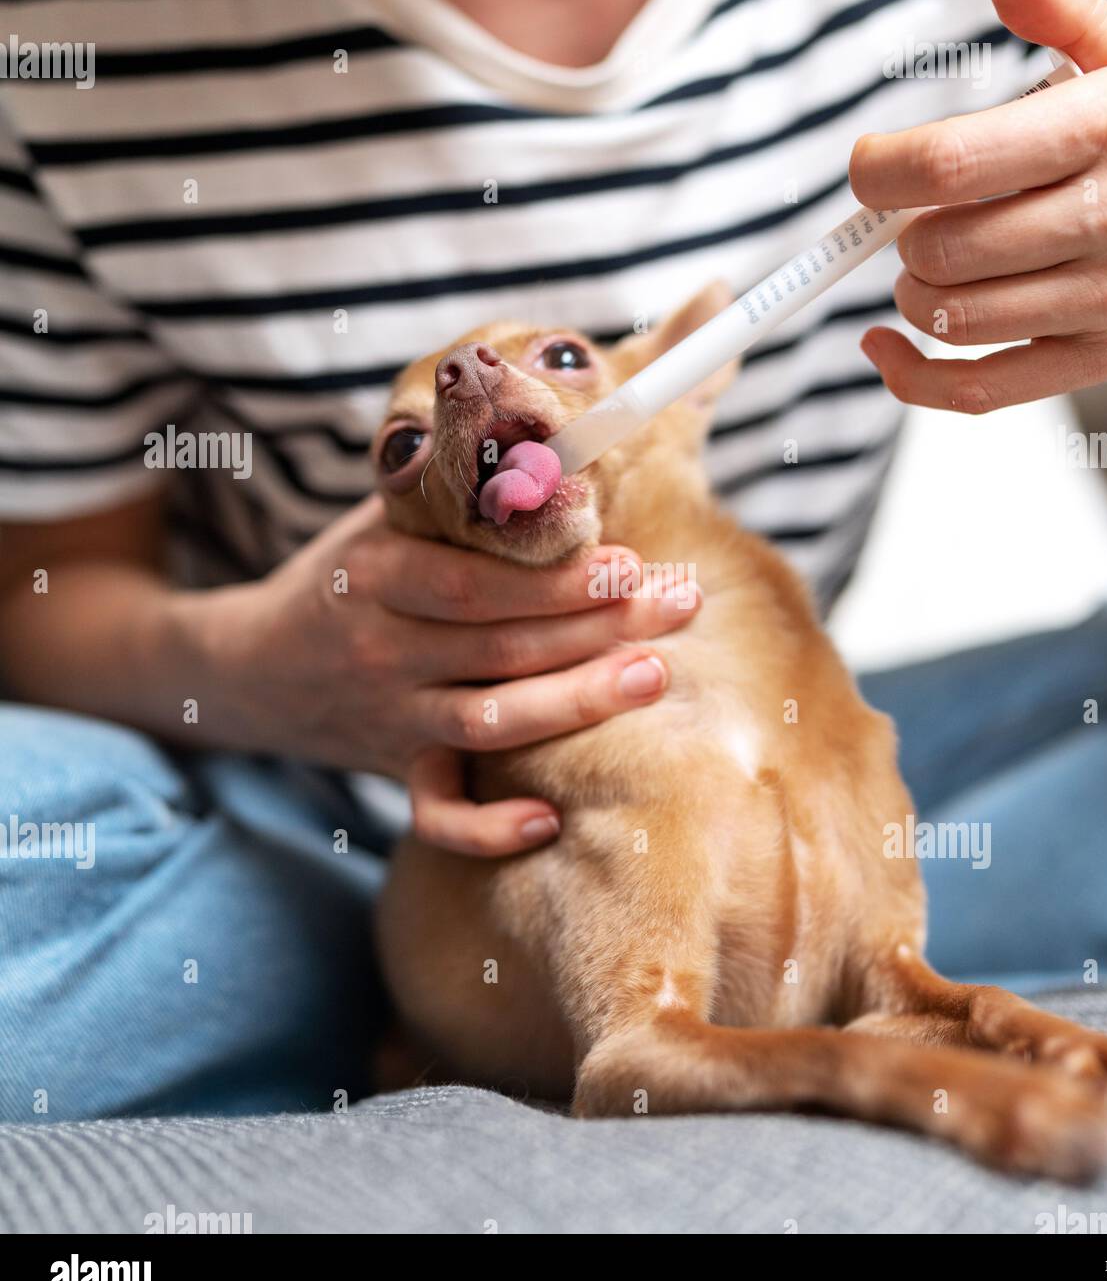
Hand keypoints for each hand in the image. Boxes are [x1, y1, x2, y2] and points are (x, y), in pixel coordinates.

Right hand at [212, 496, 698, 855]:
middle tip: (681, 602)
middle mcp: (382, 652)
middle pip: (501, 647)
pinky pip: (437, 813)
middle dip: (599, 625)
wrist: (251, 667)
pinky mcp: (397, 771)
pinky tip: (548, 820)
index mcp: (375, 577)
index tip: (630, 560)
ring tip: (655, 674)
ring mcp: (391, 718)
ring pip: (490, 723)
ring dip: (577, 703)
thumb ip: (450, 500)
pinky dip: (486, 828)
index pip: (474, 584)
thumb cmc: (343, 577)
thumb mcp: (377, 523)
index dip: (555, 578)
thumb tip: (557, 452)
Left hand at [851, 0, 1106, 413]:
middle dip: (903, 238)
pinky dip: (914, 380)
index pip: (954, 160)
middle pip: (944, 245)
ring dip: (914, 297)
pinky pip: (980, 390)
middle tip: (917, 225)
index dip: (880, 171)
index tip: (869, 169)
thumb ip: (1063, 14)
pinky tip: (888, 349)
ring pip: (955, 317)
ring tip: (930, 273)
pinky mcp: (1104, 361)